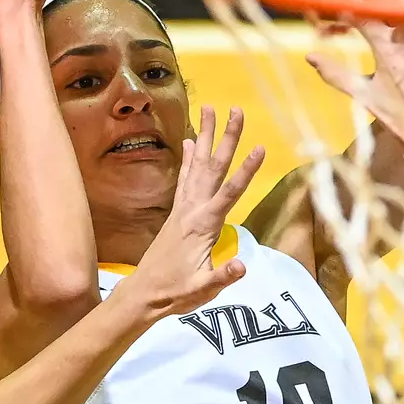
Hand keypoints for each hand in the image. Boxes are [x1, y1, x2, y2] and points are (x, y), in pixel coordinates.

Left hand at [117, 106, 265, 316]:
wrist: (143, 294)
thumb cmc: (175, 293)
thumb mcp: (202, 290)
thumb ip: (222, 277)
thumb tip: (242, 267)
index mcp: (203, 226)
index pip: (230, 193)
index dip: (246, 171)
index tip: (260, 147)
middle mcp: (192, 210)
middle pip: (214, 167)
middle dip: (227, 138)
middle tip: (237, 109)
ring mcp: (183, 209)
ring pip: (198, 165)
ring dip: (206, 136)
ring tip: (210, 109)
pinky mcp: (177, 213)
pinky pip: (186, 178)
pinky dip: (190, 158)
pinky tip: (191, 141)